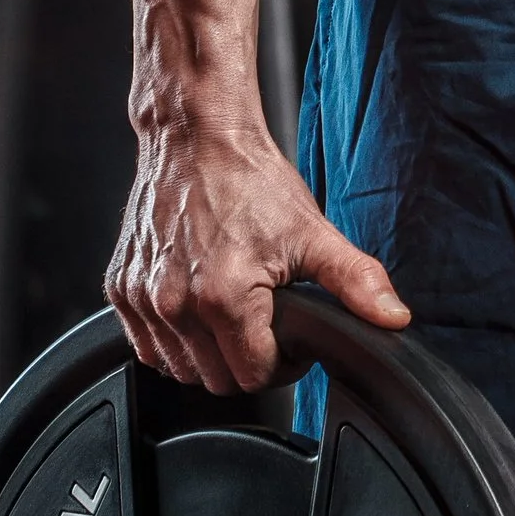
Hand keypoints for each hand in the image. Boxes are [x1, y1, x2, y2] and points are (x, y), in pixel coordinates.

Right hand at [106, 123, 408, 393]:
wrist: (196, 133)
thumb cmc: (250, 178)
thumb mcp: (313, 232)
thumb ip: (356, 281)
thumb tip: (393, 317)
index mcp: (224, 298)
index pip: (255, 377)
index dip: (283, 364)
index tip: (290, 340)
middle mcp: (176, 305)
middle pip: (217, 382)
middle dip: (247, 363)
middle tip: (266, 327)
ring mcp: (142, 299)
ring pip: (178, 370)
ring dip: (208, 356)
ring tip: (233, 315)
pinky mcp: (120, 289)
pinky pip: (146, 346)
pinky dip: (172, 340)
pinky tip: (197, 309)